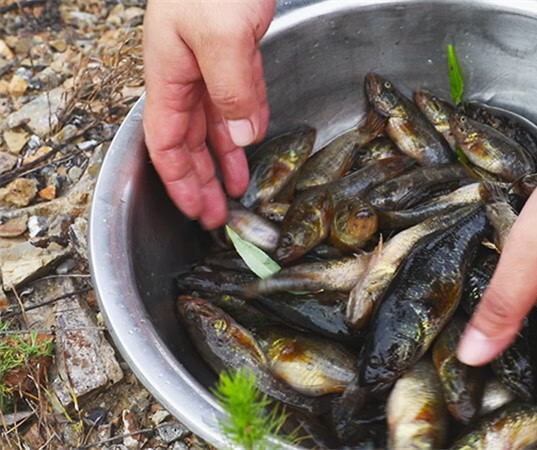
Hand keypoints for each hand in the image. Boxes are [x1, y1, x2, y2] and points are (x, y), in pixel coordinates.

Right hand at [143, 0, 273, 228]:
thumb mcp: (221, 33)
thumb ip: (231, 88)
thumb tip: (242, 137)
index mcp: (169, 73)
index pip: (167, 143)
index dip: (181, 182)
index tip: (198, 213)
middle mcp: (186, 74)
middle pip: (189, 141)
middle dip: (202, 182)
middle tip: (219, 219)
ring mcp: (211, 63)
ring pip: (214, 125)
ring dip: (224, 160)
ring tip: (236, 192)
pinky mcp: (237, 51)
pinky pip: (237, 100)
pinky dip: (244, 125)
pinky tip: (251, 142)